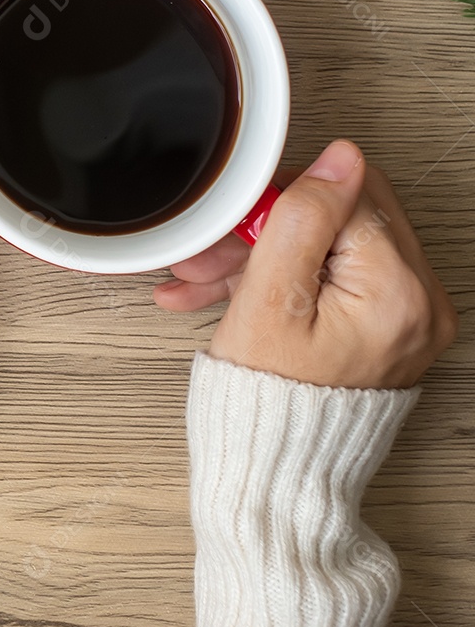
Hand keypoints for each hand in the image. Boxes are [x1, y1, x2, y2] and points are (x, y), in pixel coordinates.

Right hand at [154, 140, 456, 387]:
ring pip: (330, 246)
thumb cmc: (269, 401)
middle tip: (215, 254)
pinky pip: (336, 277)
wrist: (276, 470)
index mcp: (399, 291)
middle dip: (266, 229)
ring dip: (264, 256)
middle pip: (340, 219)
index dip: (281, 204)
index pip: (345, 196)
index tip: (236, 231)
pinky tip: (234, 292)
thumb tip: (340, 156)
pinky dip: (286, 280)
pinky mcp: (388, 326)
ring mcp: (407, 316)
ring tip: (208, 282)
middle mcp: (419, 302)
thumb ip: (305, 218)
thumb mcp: (270, 299)